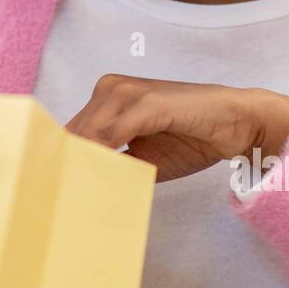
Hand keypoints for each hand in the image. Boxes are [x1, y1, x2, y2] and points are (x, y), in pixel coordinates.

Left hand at [64, 74, 288, 182]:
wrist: (236, 123)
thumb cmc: (190, 138)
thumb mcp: (143, 156)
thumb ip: (114, 164)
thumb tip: (81, 187)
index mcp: (107, 97)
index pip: (72, 131)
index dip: (60, 158)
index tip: (52, 189)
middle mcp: (111, 89)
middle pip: (74, 132)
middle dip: (66, 164)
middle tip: (57, 198)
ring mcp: (127, 93)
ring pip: (88, 133)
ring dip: (80, 164)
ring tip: (74, 195)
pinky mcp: (147, 104)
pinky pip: (112, 134)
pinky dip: (102, 157)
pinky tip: (97, 179)